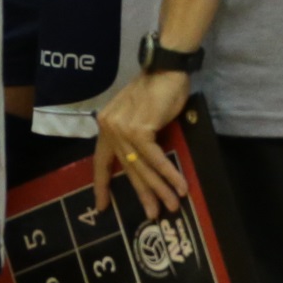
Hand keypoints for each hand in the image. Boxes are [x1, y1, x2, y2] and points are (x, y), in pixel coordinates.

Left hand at [91, 71, 189, 218]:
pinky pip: (156, 159)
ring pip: (142, 167)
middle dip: (142, 193)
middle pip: (126, 168)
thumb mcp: (139, 116)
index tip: (101, 206)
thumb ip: (135, 137)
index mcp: (107, 125)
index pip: (101, 161)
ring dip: (159, 189)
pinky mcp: (139, 130)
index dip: (101, 185)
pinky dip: (169, 175)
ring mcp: (122, 129)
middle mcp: (110, 128)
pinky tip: (180, 188)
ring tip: (171, 207)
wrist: (166, 69)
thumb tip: (145, 165)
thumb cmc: (157, 90)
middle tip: (152, 213)